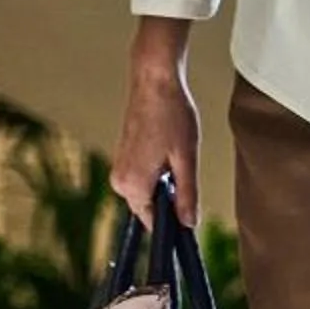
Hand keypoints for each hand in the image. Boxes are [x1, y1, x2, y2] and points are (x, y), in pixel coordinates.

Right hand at [112, 44, 201, 229]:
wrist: (154, 84)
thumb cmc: (172, 117)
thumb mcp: (187, 159)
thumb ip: (187, 194)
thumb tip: (188, 224)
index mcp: (133, 185)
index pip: (152, 222)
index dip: (172, 225)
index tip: (190, 223)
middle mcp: (119, 181)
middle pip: (150, 207)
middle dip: (171, 200)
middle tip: (188, 174)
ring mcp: (119, 169)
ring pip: (148, 191)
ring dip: (167, 184)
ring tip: (179, 157)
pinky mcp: (123, 158)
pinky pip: (143, 178)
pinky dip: (160, 173)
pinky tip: (171, 152)